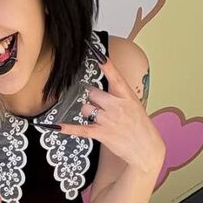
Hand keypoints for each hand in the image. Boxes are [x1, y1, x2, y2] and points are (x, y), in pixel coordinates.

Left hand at [61, 57, 164, 174]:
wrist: (147, 149)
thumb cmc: (141, 127)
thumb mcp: (134, 106)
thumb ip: (118, 96)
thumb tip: (99, 91)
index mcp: (127, 97)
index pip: (115, 76)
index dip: (105, 64)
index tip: (97, 53)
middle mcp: (117, 106)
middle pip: (92, 93)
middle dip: (92, 98)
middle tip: (99, 105)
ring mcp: (108, 120)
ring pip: (86, 108)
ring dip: (88, 112)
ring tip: (98, 119)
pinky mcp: (102, 133)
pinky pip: (80, 128)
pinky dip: (67, 128)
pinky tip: (55, 126)